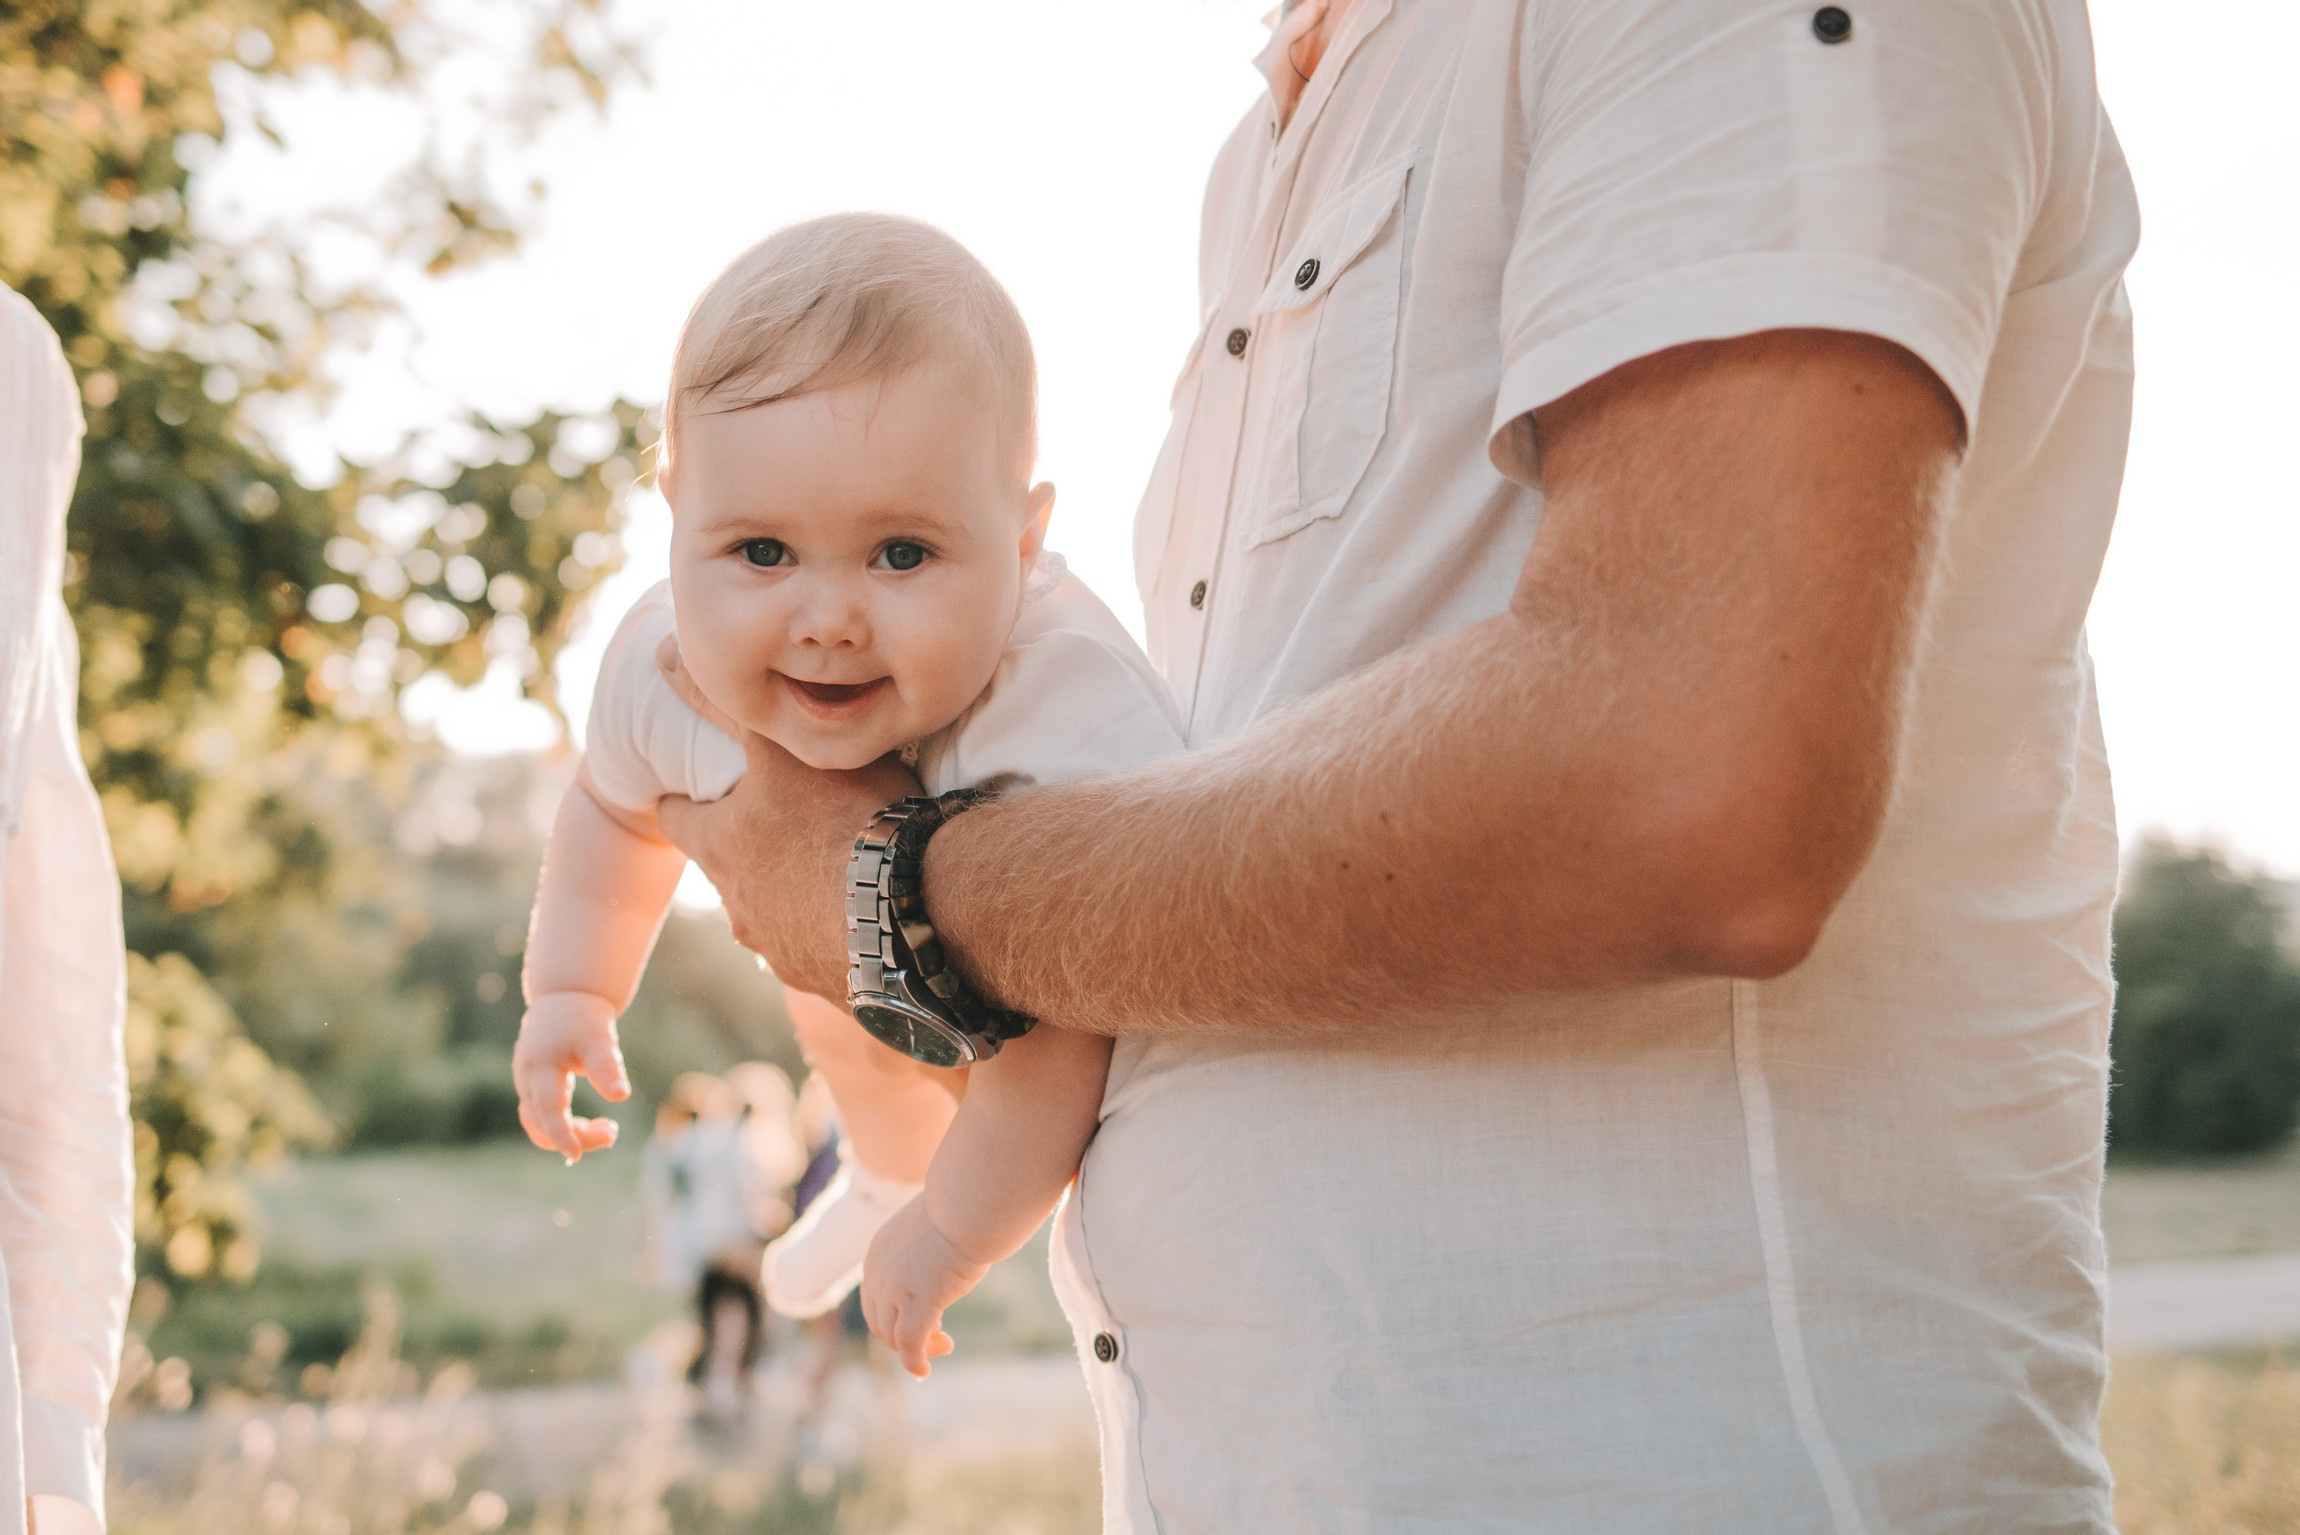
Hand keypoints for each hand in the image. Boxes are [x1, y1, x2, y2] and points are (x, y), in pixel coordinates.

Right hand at [513, 991, 630, 1161]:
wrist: (564, 997)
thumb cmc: (583, 1018)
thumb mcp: (599, 1039)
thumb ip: (607, 1068)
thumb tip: (620, 1097)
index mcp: (540, 1067)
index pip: (548, 1110)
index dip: (562, 1134)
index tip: (577, 1155)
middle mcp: (526, 1079)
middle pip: (542, 1123)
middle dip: (577, 1135)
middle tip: (612, 1132)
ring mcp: (526, 1084)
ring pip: (539, 1124)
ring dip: (570, 1134)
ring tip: (607, 1129)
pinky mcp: (533, 1087)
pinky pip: (542, 1117)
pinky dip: (564, 1127)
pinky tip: (589, 1126)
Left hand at [653, 633, 916, 998]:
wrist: (915, 914)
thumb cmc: (847, 820)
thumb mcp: (782, 748)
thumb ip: (725, 704)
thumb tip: (666, 655)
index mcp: (724, 850)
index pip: (680, 821)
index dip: (684, 803)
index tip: (687, 793)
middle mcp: (742, 910)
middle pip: (728, 875)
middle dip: (745, 853)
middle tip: (776, 828)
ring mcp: (786, 953)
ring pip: (774, 920)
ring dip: (793, 899)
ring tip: (834, 875)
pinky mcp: (835, 983)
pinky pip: (828, 952)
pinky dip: (839, 932)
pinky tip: (872, 915)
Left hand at [860, 1195, 991, 1378]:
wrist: (968, 1203)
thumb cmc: (963, 1205)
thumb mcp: (934, 1223)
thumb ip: (928, 1242)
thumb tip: (944, 1249)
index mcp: (879, 1251)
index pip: (875, 1297)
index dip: (895, 1314)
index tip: (927, 1315)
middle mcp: (878, 1273)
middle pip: (880, 1321)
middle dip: (904, 1335)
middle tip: (939, 1337)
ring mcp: (896, 1291)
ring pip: (894, 1336)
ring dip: (916, 1348)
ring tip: (945, 1346)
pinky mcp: (918, 1305)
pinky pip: (910, 1346)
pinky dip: (915, 1362)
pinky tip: (924, 1370)